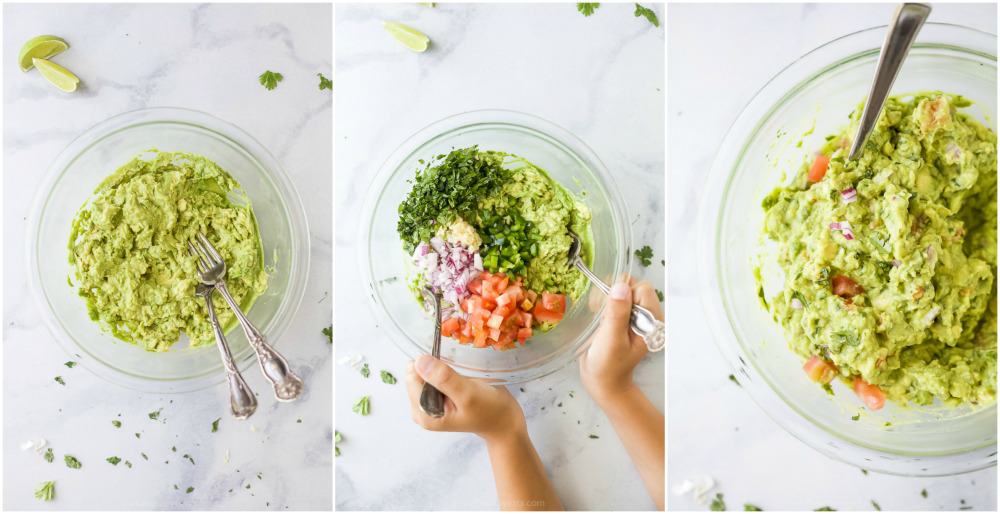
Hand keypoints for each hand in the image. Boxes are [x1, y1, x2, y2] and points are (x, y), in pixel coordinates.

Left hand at [406, 355, 526, 443]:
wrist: (504, 421)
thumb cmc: (489, 410)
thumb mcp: (468, 394)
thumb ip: (443, 379)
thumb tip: (419, 361)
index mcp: (424, 414)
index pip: (412, 379)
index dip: (428, 366)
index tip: (448, 366)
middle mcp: (422, 409)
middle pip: (416, 375)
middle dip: (434, 367)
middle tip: (457, 373)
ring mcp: (429, 403)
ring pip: (425, 372)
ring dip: (440, 367)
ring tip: (460, 375)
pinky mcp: (437, 396)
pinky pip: (433, 375)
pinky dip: (443, 369)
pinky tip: (458, 375)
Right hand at [579, 276, 662, 403]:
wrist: (603, 380)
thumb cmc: (609, 365)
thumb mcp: (612, 340)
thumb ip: (617, 313)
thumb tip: (621, 286)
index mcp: (652, 321)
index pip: (642, 289)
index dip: (624, 296)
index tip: (611, 313)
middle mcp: (646, 315)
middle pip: (632, 286)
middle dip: (613, 296)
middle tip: (604, 317)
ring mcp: (634, 314)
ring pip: (620, 289)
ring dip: (606, 299)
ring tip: (600, 320)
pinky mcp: (622, 315)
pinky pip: (613, 296)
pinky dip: (602, 302)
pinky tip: (598, 318)